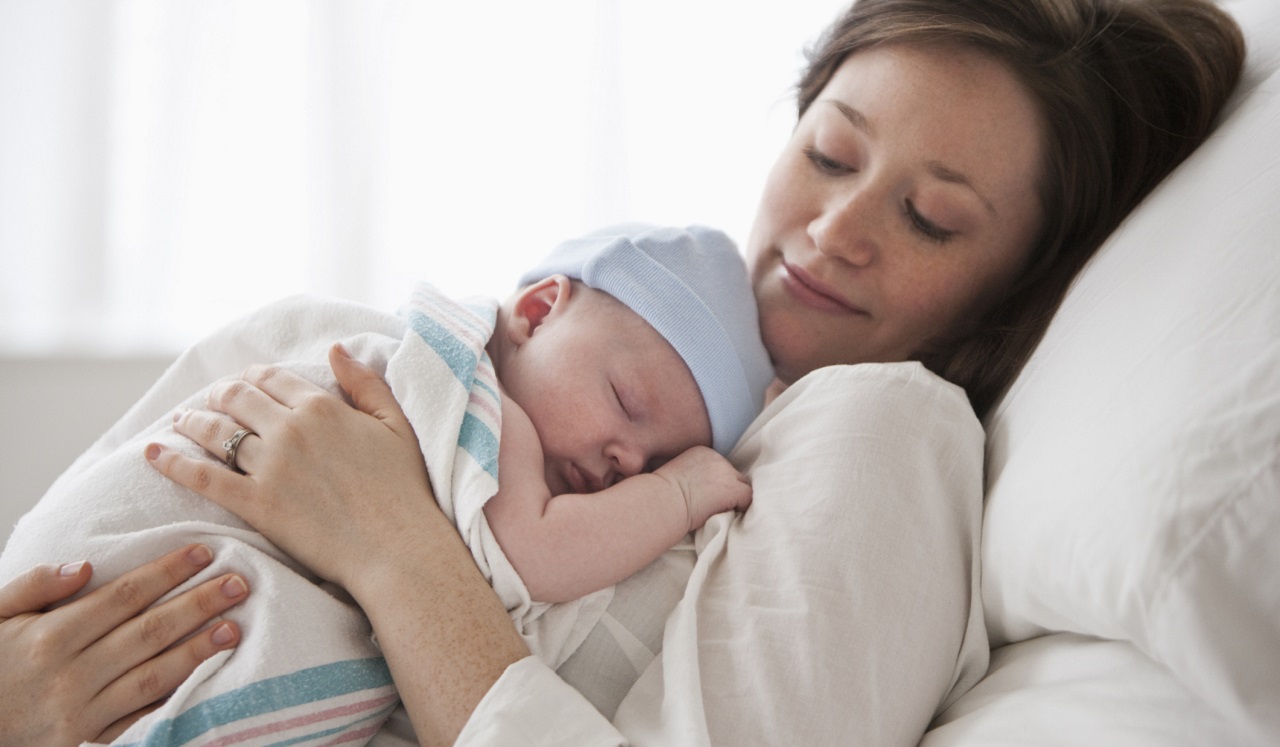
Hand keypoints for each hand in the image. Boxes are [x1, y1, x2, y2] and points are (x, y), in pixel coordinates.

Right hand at [0, 545, 245, 746]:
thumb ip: (33, 585)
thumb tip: (83, 566)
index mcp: (51, 635)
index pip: (123, 595)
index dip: (166, 572)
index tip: (204, 552)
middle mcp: (71, 672)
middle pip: (148, 631)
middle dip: (198, 605)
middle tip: (239, 583)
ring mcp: (82, 710)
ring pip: (153, 676)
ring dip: (198, 651)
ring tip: (235, 628)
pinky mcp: (88, 739)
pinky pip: (140, 718)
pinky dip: (175, 701)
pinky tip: (207, 682)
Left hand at [148, 344, 438, 592]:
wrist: (397, 547)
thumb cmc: (404, 489)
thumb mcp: (395, 424)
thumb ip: (364, 383)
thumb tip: (335, 349)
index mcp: (323, 407)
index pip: (271, 378)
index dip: (251, 377)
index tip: (243, 383)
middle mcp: (290, 429)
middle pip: (237, 398)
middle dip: (218, 394)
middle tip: (209, 399)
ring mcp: (270, 467)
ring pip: (215, 431)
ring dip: (192, 421)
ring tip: (180, 420)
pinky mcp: (256, 504)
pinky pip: (202, 477)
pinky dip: (172, 462)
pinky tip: (153, 452)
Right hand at [656, 446, 751, 530]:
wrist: (658, 503)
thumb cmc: (660, 496)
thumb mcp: (676, 476)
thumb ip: (694, 475)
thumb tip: (702, 489)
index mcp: (702, 452)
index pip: (721, 467)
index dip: (718, 484)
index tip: (707, 497)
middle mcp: (717, 458)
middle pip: (734, 475)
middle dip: (728, 490)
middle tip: (717, 506)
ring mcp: (726, 473)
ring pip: (743, 486)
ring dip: (735, 499)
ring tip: (721, 512)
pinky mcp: (732, 490)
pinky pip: (747, 499)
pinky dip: (740, 508)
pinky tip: (726, 515)